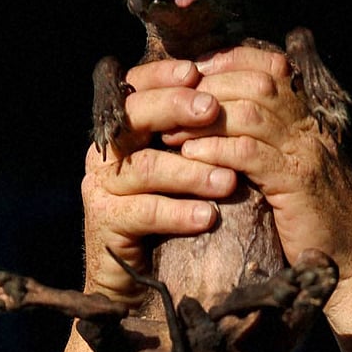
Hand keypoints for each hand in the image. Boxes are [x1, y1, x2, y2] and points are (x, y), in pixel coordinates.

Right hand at [81, 59, 236, 306]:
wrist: (140, 279)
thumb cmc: (176, 209)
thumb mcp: (191, 164)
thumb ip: (204, 129)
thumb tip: (251, 86)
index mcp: (127, 128)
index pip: (137, 87)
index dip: (163, 75)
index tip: (197, 71)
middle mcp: (108, 150)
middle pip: (133, 116)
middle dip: (174, 108)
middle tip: (212, 109)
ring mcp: (100, 185)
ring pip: (143, 166)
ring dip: (189, 171)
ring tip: (228, 181)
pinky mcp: (102, 222)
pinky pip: (141, 212)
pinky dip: (177, 213)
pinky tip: (207, 217)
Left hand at [164, 46, 351, 283]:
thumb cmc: (317, 221)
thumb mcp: (296, 172)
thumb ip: (272, 145)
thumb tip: (227, 128)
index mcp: (309, 121)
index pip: (273, 68)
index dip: (231, 61)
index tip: (193, 71)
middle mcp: (310, 129)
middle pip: (258, 83)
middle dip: (210, 86)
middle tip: (171, 101)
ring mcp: (306, 153)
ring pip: (252, 113)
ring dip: (205, 118)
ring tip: (172, 130)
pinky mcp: (297, 183)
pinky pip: (251, 154)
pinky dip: (216, 149)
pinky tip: (191, 155)